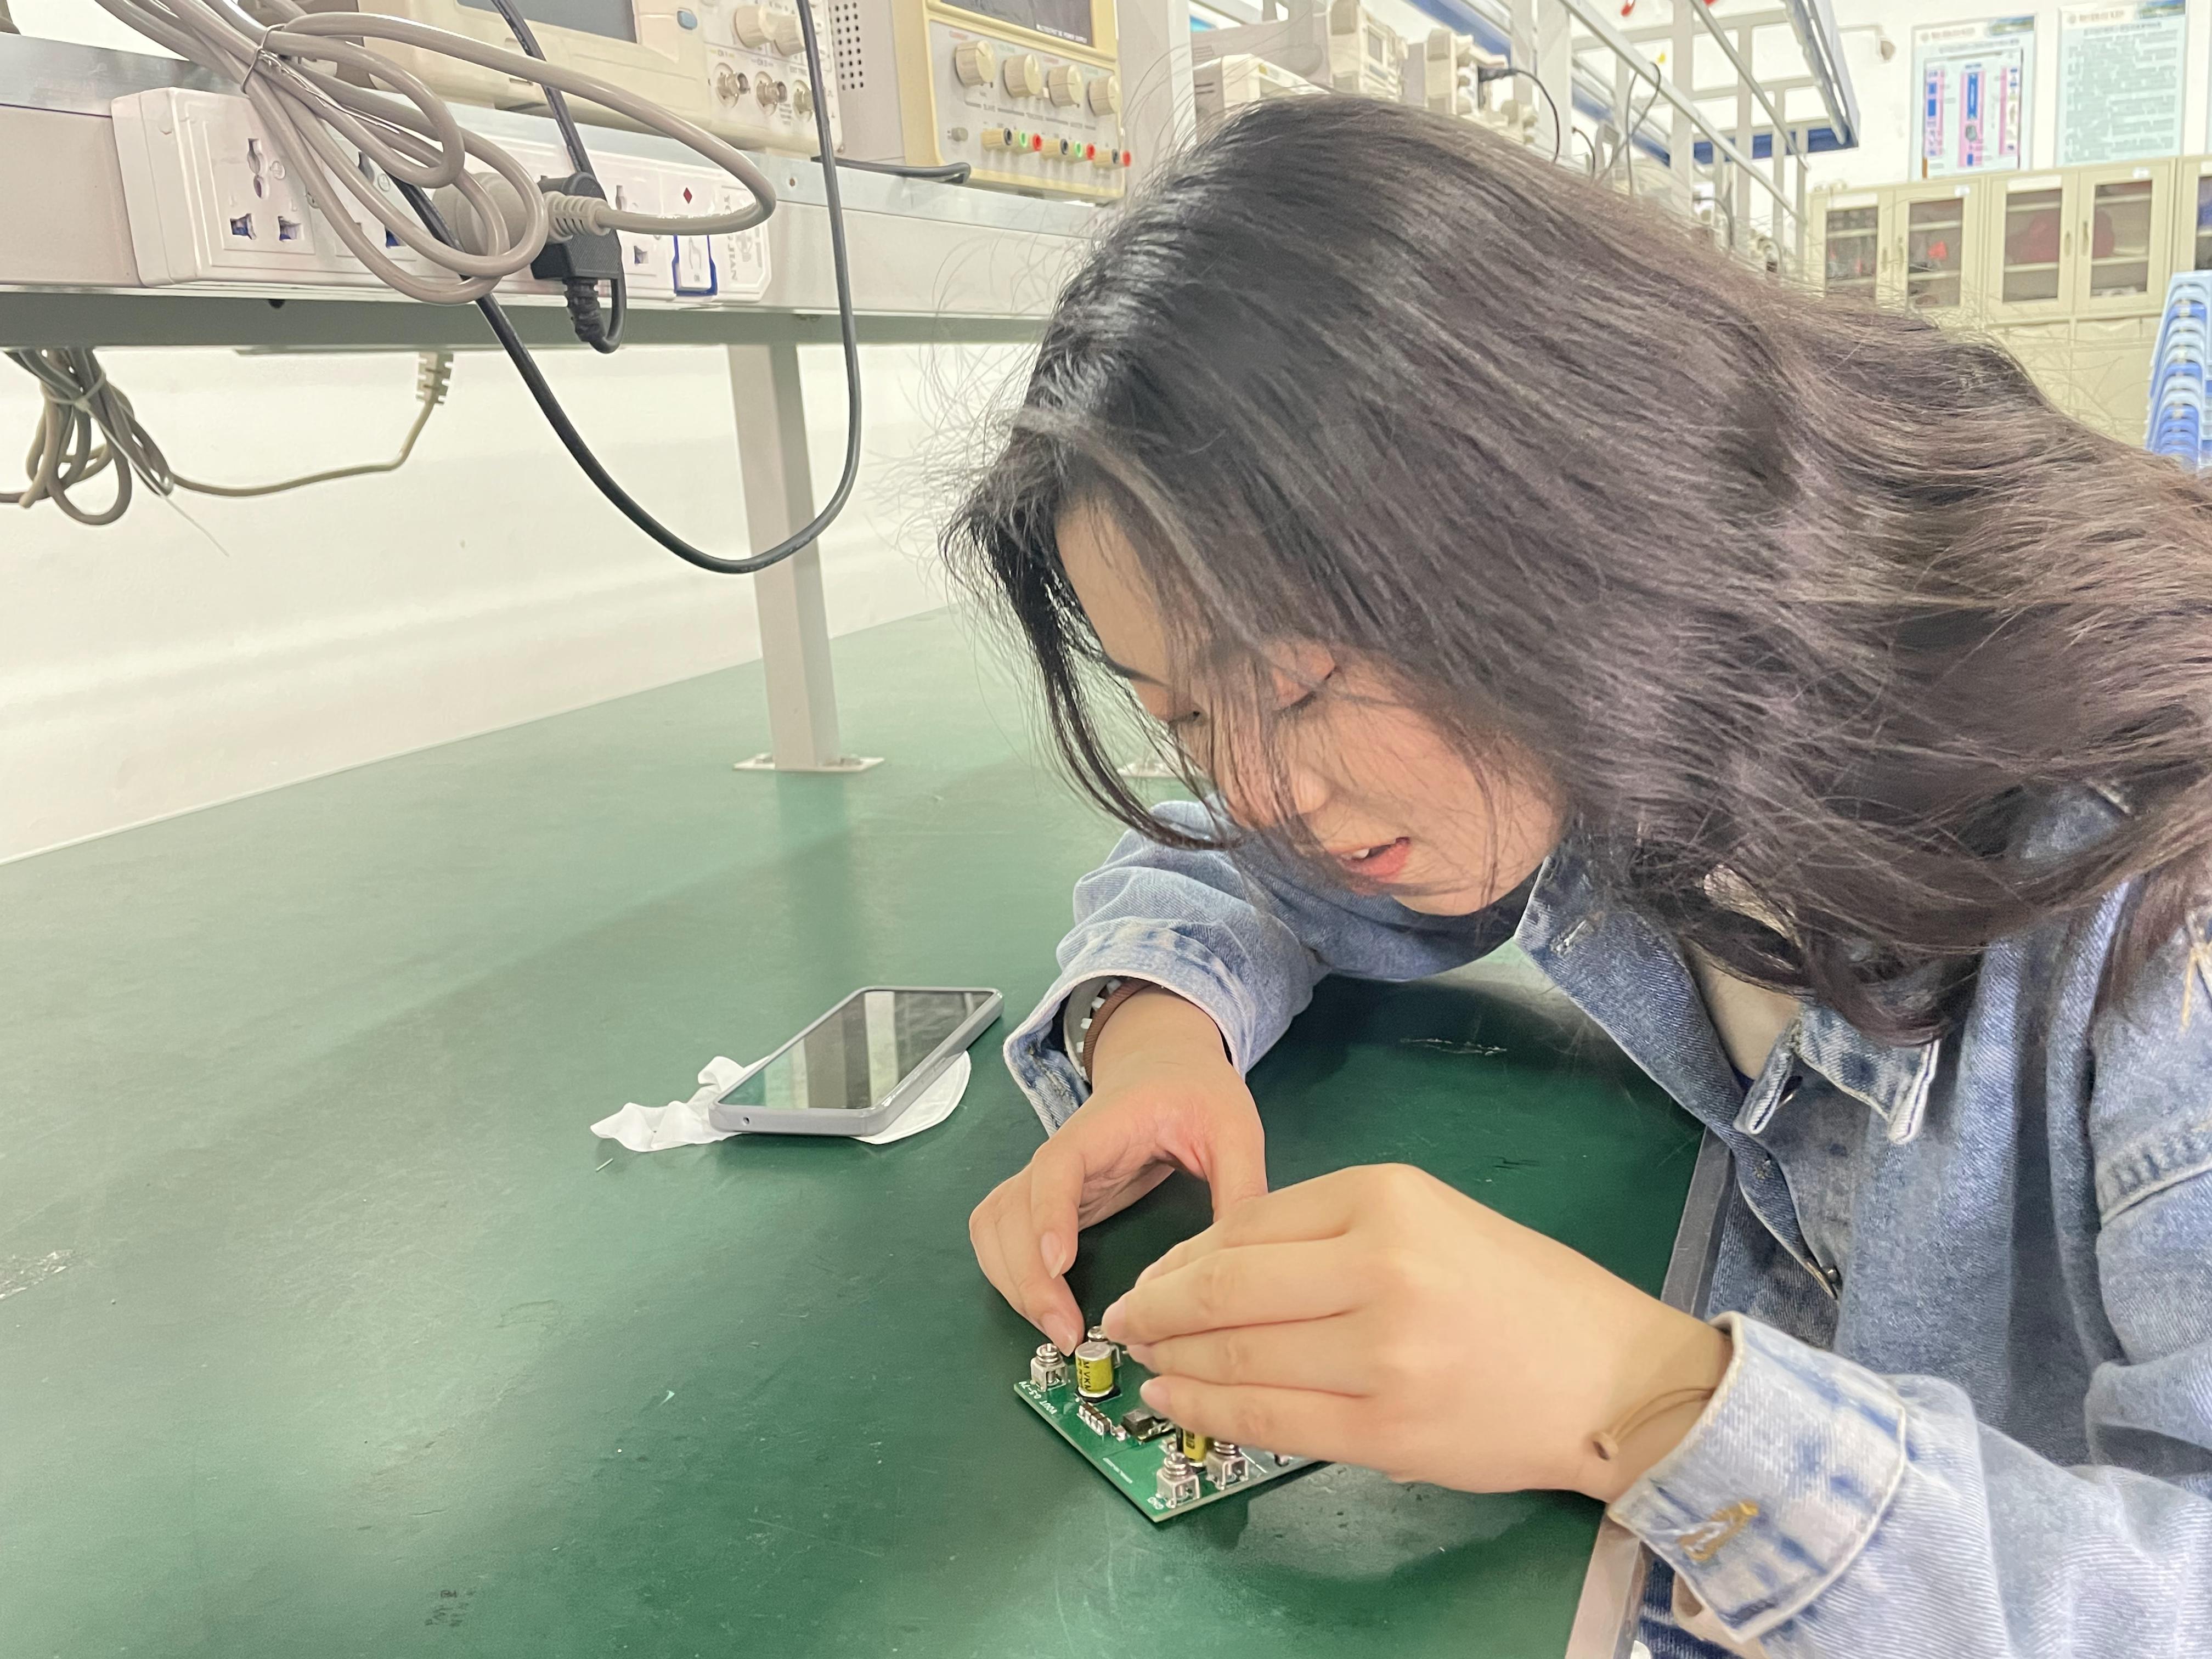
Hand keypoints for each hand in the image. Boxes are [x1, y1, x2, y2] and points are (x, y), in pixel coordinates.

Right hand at [969, 989, 1265, 1355]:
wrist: (1164, 1065)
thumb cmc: (1195, 1091)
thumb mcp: (1232, 1127)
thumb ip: (1240, 1184)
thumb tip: (1242, 1261)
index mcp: (1101, 1128)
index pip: (1057, 1168)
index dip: (1049, 1215)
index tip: (1058, 1263)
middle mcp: (1059, 1155)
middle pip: (1011, 1211)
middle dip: (1027, 1277)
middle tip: (1068, 1333)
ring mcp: (1045, 1179)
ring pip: (995, 1228)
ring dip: (1011, 1282)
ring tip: (1057, 1332)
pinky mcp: (1046, 1200)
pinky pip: (1000, 1236)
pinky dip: (1007, 1275)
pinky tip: (1043, 1310)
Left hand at [1099, 1164, 1729, 1500]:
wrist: (1615, 1379)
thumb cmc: (1520, 1291)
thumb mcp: (1428, 1219)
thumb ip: (1326, 1233)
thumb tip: (1211, 1266)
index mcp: (1386, 1198)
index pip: (1250, 1225)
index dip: (1183, 1257)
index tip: (1151, 1277)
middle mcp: (1378, 1268)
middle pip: (1228, 1287)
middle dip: (1157, 1306)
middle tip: (1121, 1319)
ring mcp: (1380, 1355)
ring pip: (1240, 1355)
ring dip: (1175, 1359)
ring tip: (1142, 1361)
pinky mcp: (1384, 1432)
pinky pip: (1271, 1419)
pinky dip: (1211, 1408)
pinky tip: (1178, 1399)